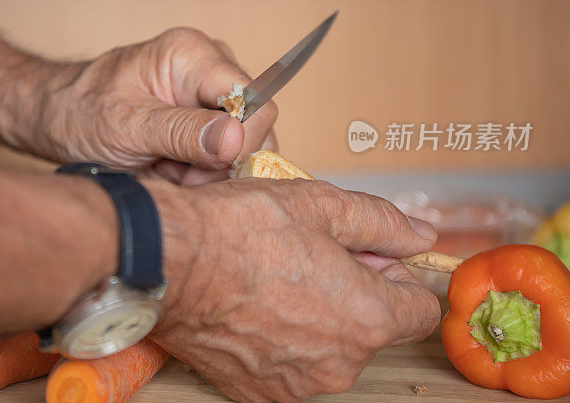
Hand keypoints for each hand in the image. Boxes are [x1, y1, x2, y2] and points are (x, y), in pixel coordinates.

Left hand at [31, 27, 277, 183]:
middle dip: (218, 163)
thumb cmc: (79, 112)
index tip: (200, 170)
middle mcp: (209, 67)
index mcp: (192, 55)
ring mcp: (209, 93)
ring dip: (206, 172)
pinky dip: (198, 172)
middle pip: (253, 127)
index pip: (256, 102)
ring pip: (240, 146)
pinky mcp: (204, 117)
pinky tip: (166, 168)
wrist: (55, 118)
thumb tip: (237, 140)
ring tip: (162, 169)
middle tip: (173, 175)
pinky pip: (224, 154)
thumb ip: (182, 133)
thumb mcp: (126, 127)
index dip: (239, 143)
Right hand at [146, 177, 440, 401]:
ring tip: (275, 280)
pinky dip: (282, 341)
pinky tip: (254, 306)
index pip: (420, 309)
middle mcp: (340, 364)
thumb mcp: (321, 205)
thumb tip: (420, 236)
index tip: (363, 256)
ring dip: (317, 319)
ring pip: (330, 348)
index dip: (395, 274)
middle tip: (308, 257)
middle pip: (372, 329)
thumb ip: (383, 224)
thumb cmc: (240, 231)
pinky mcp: (259, 392)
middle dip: (354, 294)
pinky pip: (291, 366)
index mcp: (368, 318)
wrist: (167, 262)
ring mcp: (297, 384)